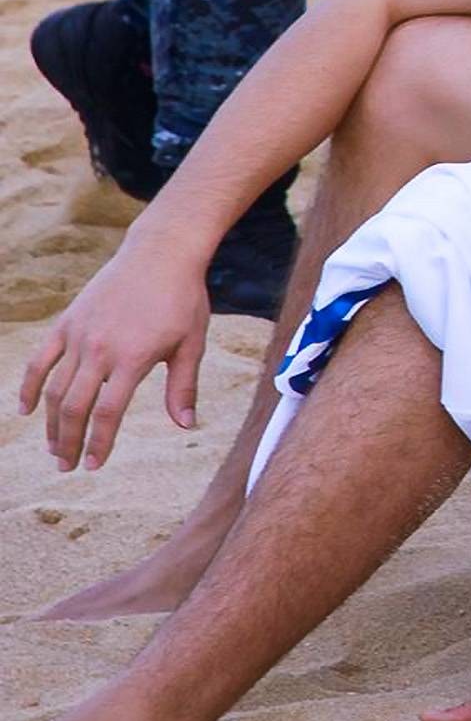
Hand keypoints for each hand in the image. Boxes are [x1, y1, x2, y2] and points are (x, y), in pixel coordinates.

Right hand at [21, 240, 211, 468]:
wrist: (161, 254)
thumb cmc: (183, 299)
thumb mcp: (192, 343)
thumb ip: (183, 386)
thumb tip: (186, 425)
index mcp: (133, 358)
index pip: (107, 412)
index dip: (98, 443)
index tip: (93, 465)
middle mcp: (100, 349)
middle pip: (74, 407)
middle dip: (68, 441)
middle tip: (67, 466)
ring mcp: (79, 335)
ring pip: (55, 389)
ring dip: (52, 422)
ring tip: (55, 447)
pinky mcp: (66, 323)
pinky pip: (40, 361)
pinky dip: (30, 387)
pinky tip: (28, 410)